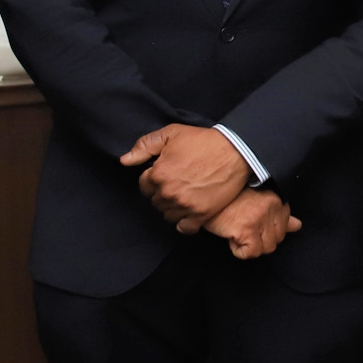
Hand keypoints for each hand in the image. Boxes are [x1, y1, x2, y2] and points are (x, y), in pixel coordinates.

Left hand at [121, 124, 249, 226]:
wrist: (236, 152)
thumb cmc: (204, 141)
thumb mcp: (171, 133)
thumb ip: (145, 146)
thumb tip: (125, 160)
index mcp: (158, 174)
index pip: (144, 186)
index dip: (154, 179)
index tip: (167, 174)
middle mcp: (168, 192)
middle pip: (156, 202)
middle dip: (163, 193)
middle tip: (179, 184)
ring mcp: (185, 205)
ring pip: (167, 215)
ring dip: (173, 208)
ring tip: (185, 197)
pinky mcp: (201, 214)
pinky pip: (184, 228)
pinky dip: (184, 223)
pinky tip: (189, 213)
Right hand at [204, 188, 299, 258]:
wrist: (204, 195)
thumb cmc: (227, 198)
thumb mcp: (256, 201)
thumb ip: (279, 214)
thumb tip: (297, 226)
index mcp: (277, 199)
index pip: (285, 228)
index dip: (266, 230)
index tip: (252, 223)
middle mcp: (273, 207)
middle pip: (277, 240)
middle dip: (260, 239)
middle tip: (242, 227)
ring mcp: (261, 218)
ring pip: (267, 248)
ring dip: (250, 245)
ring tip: (236, 230)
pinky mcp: (247, 229)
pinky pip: (251, 253)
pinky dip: (239, 250)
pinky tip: (231, 237)